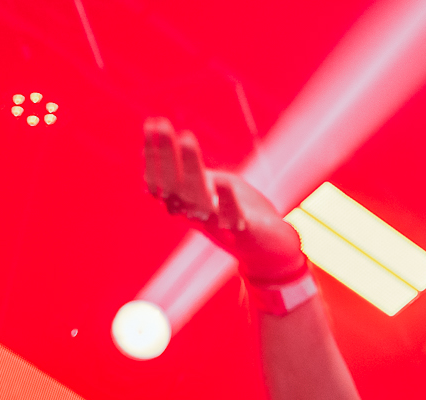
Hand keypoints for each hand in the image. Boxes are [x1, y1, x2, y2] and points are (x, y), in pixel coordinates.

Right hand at [141, 118, 305, 280]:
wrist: (273, 251)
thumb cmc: (240, 214)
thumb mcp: (214, 188)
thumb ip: (194, 173)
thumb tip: (174, 145)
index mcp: (186, 205)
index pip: (161, 179)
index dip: (155, 153)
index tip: (152, 123)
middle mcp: (196, 216)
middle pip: (174, 186)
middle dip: (166, 154)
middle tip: (161, 124)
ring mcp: (219, 226)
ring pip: (198, 199)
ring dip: (191, 169)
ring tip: (187, 138)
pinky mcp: (245, 233)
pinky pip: (233, 217)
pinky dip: (227, 201)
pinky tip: (223, 182)